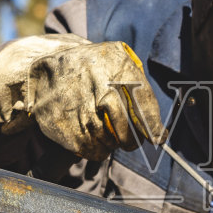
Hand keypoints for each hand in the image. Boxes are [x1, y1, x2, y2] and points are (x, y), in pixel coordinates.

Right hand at [0, 35, 163, 160]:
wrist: (52, 63)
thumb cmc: (96, 68)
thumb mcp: (119, 62)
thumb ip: (140, 90)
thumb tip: (161, 134)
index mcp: (115, 62)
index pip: (142, 100)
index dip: (151, 125)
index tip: (157, 139)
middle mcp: (94, 79)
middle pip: (123, 125)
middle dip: (130, 141)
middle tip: (131, 144)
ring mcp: (74, 98)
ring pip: (102, 139)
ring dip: (111, 146)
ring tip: (111, 141)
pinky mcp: (57, 116)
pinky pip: (83, 145)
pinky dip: (93, 151)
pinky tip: (95, 144)